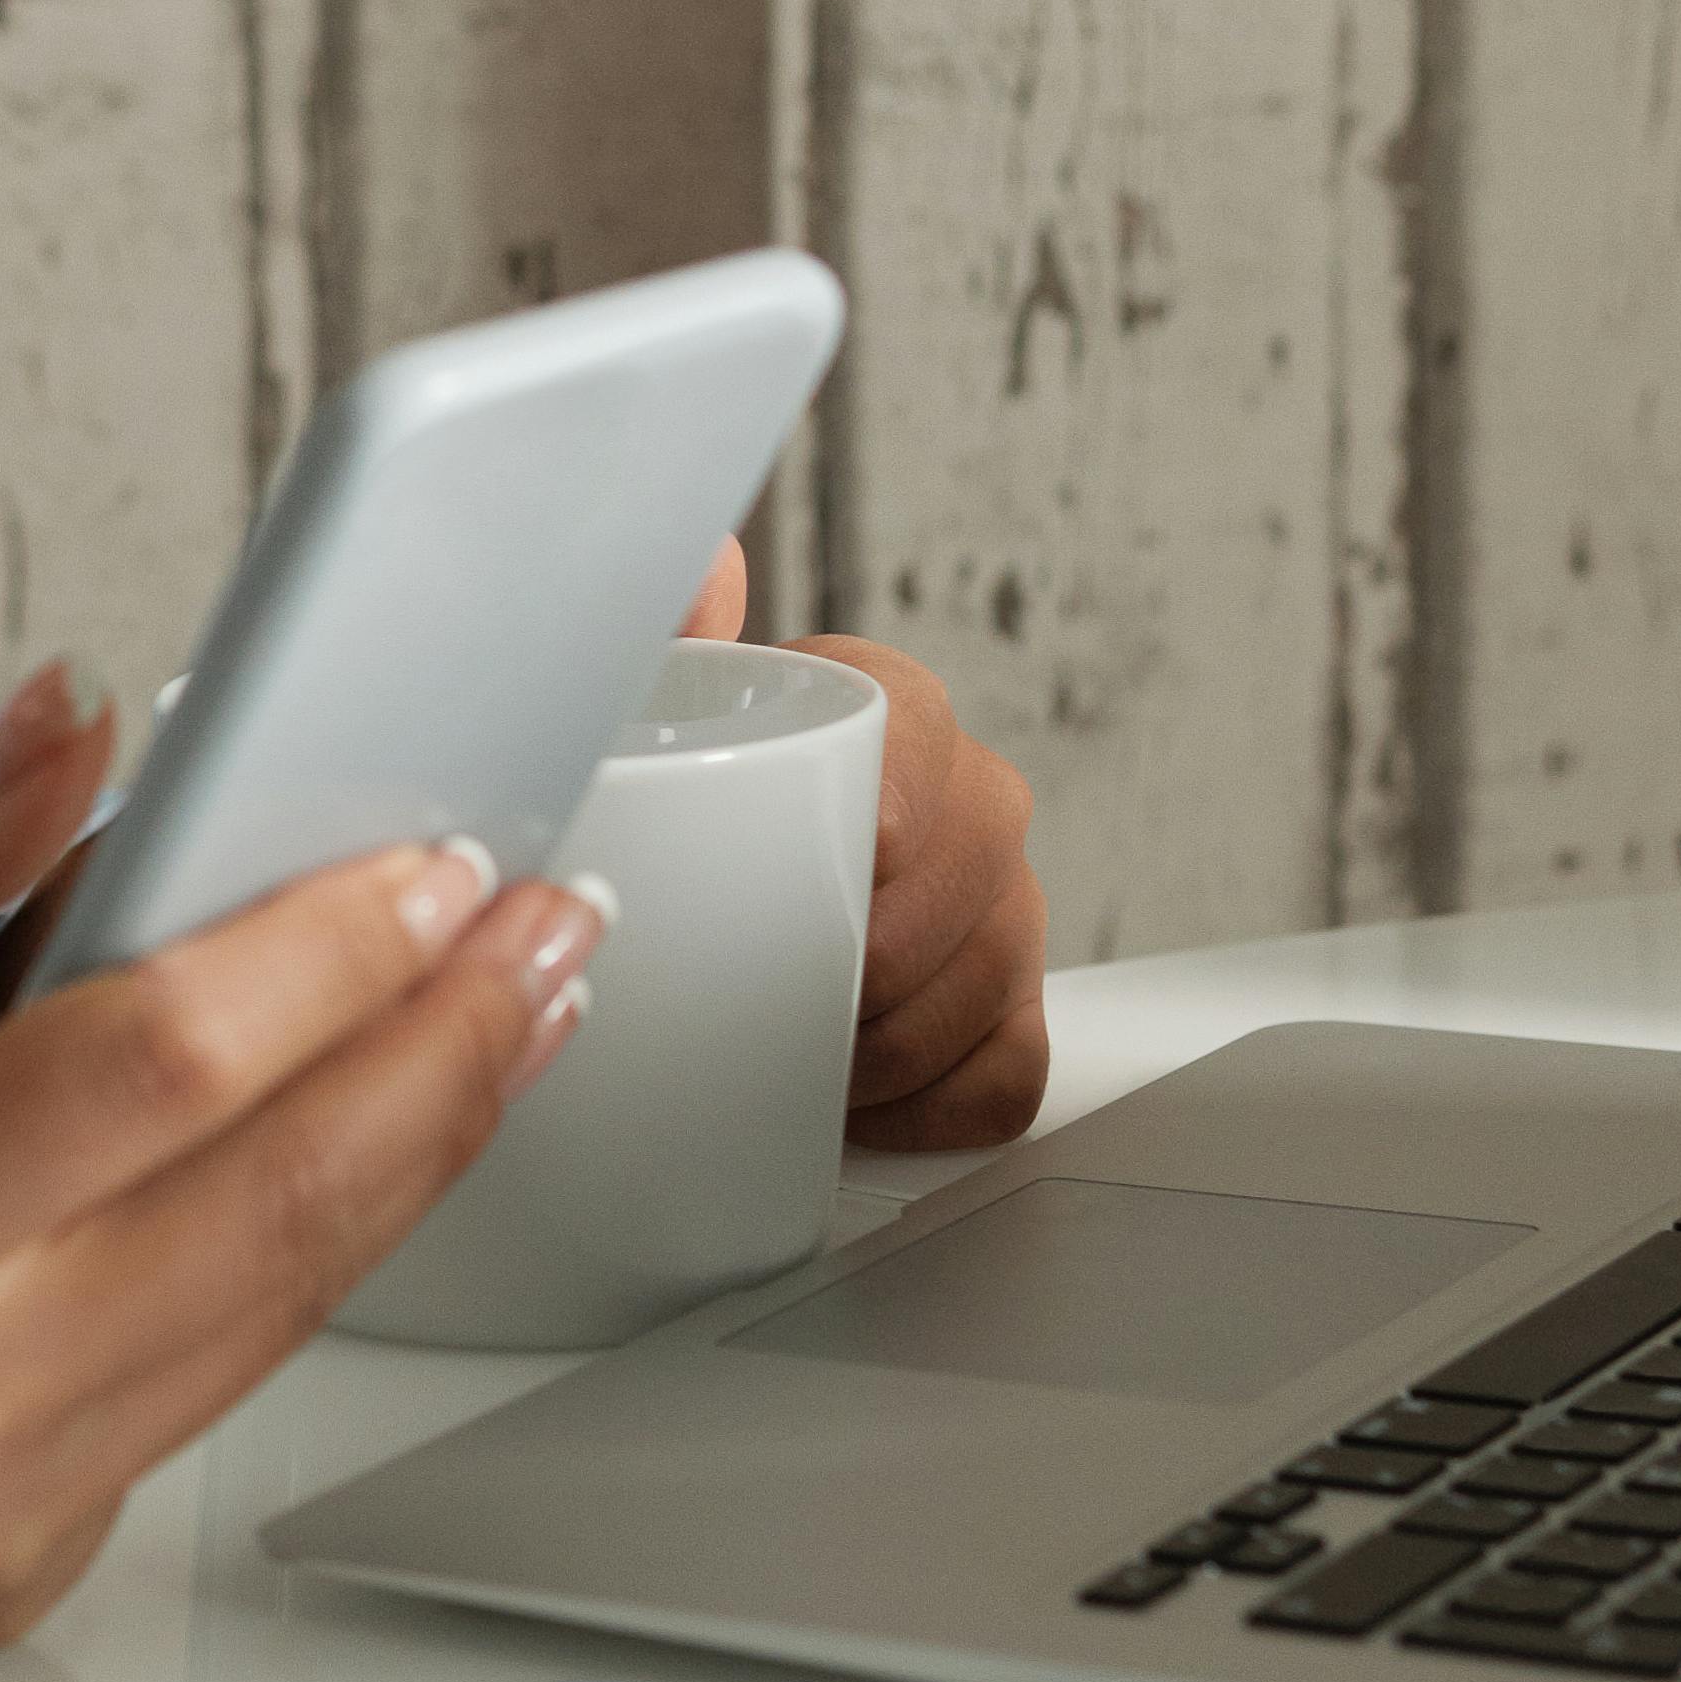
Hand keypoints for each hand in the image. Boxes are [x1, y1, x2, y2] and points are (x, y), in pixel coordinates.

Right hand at [0, 673, 602, 1663]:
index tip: (440, 866)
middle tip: (557, 931)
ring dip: (417, 1152)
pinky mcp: (24, 1575)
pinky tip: (351, 1157)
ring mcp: (0, 1511)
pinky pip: (210, 1396)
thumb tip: (80, 719)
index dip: (334, 955)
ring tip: (507, 1019)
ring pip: (284, 1306)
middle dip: (453, 1048)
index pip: (169, 1066)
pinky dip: (293, 1263)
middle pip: (285, 1199)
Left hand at [688, 538, 1041, 1137]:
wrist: (734, 849)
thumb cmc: (695, 779)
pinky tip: (851, 1103)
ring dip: (871, 1053)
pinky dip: (924, 1107)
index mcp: (898, 709)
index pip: (912, 777)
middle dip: (840, 981)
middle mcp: (972, 801)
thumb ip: (671, 624)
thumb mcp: (662, 696)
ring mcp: (1007, 908)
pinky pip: (1006, 1076)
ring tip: (779, 1052)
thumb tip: (708, 574)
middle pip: (937, 912)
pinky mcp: (1017, 1006)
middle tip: (745, 1001)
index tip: (802, 897)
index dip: (859, 852)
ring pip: (977, 999)